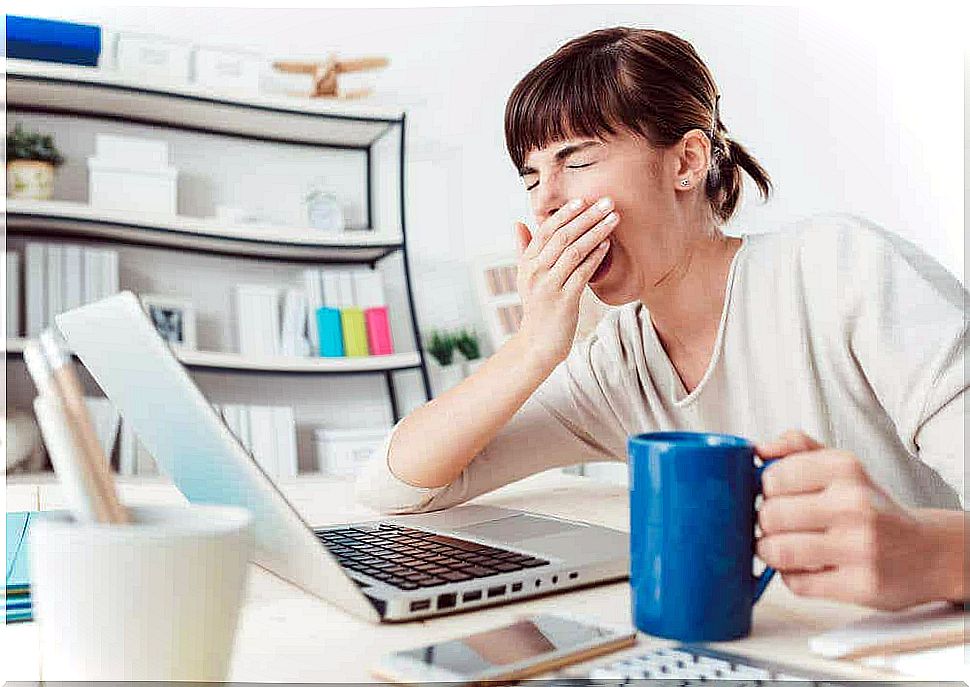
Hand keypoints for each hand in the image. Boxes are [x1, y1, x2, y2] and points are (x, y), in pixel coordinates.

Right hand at [512, 197, 617, 368]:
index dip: (565, 213)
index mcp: (527, 263)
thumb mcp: (526, 277)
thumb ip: (524, 249)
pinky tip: (608, 245)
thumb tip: (518, 223)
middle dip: (586, 217)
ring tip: (613, 218)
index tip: (583, 200)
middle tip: (607, 201)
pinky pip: (582, 273)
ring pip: (574, 252)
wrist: (538, 343)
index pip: (545, 230)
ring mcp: (549, 286)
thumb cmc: (538, 307)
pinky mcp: (564, 301)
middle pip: (562, 237)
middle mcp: (535, 272)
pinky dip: (595, 257)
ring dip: (596, 232)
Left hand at [755, 429, 950, 609]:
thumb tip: (759, 450)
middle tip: (777, 524)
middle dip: (765, 522)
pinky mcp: (860, 585)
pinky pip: (797, 583)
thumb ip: (797, 448)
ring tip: (783, 546)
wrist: (926, 552)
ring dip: (770, 551)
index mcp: (846, 469)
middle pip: (770, 515)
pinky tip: (808, 567)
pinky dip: (792, 576)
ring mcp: (860, 547)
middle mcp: (855, 504)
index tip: (775, 495)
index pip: (773, 477)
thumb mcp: (842, 467)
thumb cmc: (872, 508)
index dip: (765, 490)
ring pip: (778, 550)